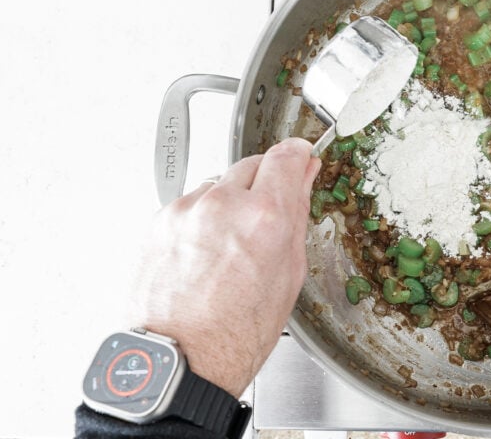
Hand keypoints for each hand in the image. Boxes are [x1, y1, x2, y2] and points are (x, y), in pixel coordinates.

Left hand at [129, 138, 320, 396]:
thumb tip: (301, 181)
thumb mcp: (288, 276)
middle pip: (253, 163)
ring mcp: (187, 211)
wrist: (178, 362)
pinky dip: (206, 219)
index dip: (298, 156)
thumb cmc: (233, 335)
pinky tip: (211, 255)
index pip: (286, 155)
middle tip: (272, 215)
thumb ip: (296, 216)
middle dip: (266, 181)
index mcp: (264, 217)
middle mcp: (222, 205)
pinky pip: (193, 204)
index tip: (301, 159)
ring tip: (236, 247)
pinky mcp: (161, 221)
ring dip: (233, 201)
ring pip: (221, 184)